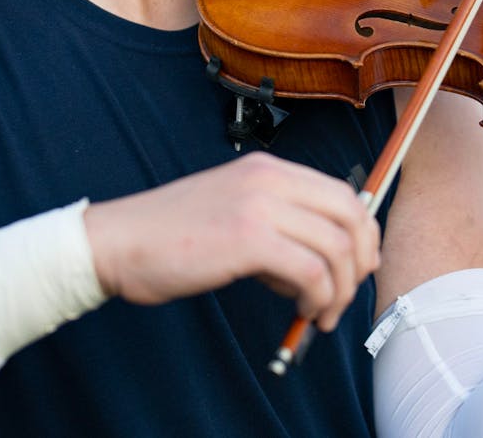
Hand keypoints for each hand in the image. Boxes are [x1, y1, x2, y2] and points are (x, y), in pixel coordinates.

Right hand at [83, 152, 379, 330]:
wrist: (120, 242)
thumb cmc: (171, 236)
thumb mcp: (234, 210)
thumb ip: (278, 222)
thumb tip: (325, 257)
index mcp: (267, 169)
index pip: (341, 192)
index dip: (362, 231)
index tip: (359, 264)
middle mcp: (269, 179)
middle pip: (350, 214)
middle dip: (361, 260)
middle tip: (348, 292)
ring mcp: (259, 206)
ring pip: (337, 246)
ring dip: (340, 289)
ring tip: (320, 312)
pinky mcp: (248, 240)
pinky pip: (311, 271)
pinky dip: (318, 297)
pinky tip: (302, 310)